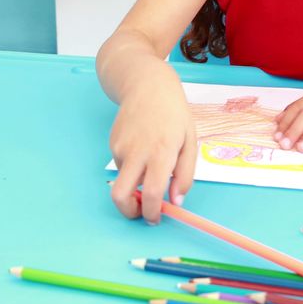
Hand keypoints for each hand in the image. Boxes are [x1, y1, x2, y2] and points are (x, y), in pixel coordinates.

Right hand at [109, 87, 196, 223]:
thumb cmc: (174, 113)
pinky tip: (142, 148)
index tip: (156, 218)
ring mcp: (121, 147)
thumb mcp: (190, 142)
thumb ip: (185, 174)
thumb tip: (177, 201)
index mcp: (162, 152)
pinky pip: (122, 166)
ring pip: (124, 180)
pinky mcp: (112, 143)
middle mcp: (137, 152)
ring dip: (135, 183)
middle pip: (119, 195)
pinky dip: (132, 167)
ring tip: (151, 163)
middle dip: (128, 211)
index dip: (153, 213)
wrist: (147, 85)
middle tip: (141, 211)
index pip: (153, 193)